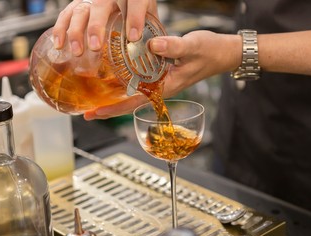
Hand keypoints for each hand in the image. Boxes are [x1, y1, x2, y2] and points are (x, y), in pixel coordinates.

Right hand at [52, 0, 157, 55]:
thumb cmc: (138, 8)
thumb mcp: (149, 14)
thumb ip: (151, 28)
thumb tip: (155, 53)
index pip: (135, 0)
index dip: (134, 17)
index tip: (134, 36)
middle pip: (101, 5)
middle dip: (97, 26)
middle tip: (96, 47)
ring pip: (80, 10)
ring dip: (76, 31)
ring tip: (77, 52)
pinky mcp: (79, 4)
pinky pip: (67, 13)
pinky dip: (60, 29)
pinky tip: (59, 45)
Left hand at [84, 30, 241, 119]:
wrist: (223, 53)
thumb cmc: (211, 52)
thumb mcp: (193, 48)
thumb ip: (173, 47)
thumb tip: (150, 47)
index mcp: (166, 86)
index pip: (135, 102)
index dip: (113, 109)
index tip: (95, 113)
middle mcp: (160, 87)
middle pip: (129, 103)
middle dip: (108, 108)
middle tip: (87, 111)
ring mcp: (160, 82)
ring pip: (133, 94)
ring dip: (114, 98)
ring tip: (94, 99)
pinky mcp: (161, 74)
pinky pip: (139, 82)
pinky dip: (124, 84)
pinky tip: (114, 80)